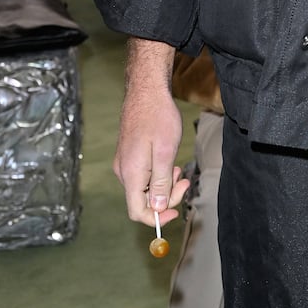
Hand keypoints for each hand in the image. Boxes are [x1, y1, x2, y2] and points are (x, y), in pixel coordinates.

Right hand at [113, 39, 188, 227]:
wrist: (146, 90)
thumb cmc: (158, 117)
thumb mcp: (165, 151)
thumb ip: (161, 181)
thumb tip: (158, 208)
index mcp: (131, 173)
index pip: (137, 211)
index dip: (157, 217)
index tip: (176, 211)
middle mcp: (123, 171)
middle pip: (142, 200)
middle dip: (165, 197)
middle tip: (184, 181)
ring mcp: (124, 162)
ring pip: (143, 187)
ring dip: (163, 184)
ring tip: (178, 168)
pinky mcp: (128, 155)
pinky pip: (143, 175)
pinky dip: (158, 174)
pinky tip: (169, 161)